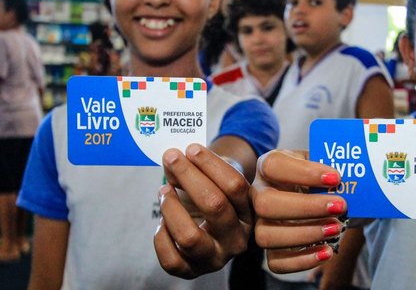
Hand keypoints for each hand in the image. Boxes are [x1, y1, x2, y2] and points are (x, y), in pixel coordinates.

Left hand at [154, 144, 251, 278]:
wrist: (212, 230)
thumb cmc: (214, 198)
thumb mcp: (215, 182)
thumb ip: (195, 168)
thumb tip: (172, 159)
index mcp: (250, 213)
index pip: (235, 186)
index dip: (211, 164)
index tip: (192, 149)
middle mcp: (237, 238)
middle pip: (215, 205)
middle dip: (189, 177)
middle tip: (172, 157)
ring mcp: (215, 258)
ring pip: (189, 236)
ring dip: (172, 207)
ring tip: (164, 190)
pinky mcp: (192, 271)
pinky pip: (171, 259)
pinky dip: (161, 237)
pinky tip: (161, 222)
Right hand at [251, 150, 346, 273]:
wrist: (318, 194)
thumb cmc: (317, 176)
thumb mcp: (321, 163)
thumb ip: (331, 165)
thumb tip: (351, 176)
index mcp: (269, 166)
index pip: (274, 166)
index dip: (303, 173)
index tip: (335, 178)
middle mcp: (258, 194)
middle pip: (265, 204)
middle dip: (306, 207)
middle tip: (340, 206)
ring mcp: (260, 222)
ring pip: (266, 235)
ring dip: (305, 234)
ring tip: (336, 228)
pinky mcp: (270, 248)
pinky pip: (276, 262)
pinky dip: (303, 260)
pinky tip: (327, 251)